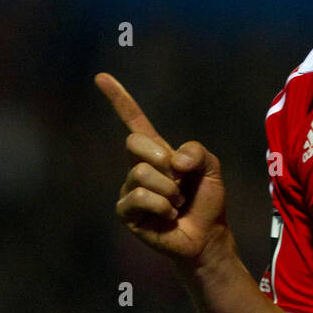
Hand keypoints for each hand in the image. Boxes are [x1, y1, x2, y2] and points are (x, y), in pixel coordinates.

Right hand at [95, 72, 230, 264]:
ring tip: (177, 203)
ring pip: (140, 172)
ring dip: (169, 189)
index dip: (119, 99)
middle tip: (179, 180)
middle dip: (161, 158)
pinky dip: (161, 205)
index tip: (101, 77)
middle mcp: (138, 167)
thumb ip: (197, 152)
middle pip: (133, 141)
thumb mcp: (211, 168)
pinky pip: (138, 196)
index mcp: (157, 152)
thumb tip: (173, 161)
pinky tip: (169, 216)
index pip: (134, 121)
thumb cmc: (206, 201)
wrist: (207, 235)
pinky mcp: (126, 212)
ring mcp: (129, 189)